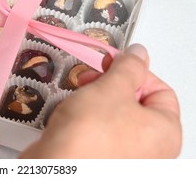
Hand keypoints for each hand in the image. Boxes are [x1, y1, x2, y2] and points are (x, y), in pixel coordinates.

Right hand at [20, 44, 181, 157]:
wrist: (56, 166)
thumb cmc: (88, 136)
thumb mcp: (111, 87)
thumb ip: (128, 66)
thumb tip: (138, 54)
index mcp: (165, 132)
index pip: (161, 90)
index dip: (136, 72)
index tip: (115, 64)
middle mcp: (150, 150)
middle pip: (136, 103)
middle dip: (111, 85)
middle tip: (95, 79)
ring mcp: (125, 157)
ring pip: (115, 115)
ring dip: (96, 100)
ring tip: (80, 98)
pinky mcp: (101, 159)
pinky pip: (100, 130)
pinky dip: (88, 118)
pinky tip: (73, 115)